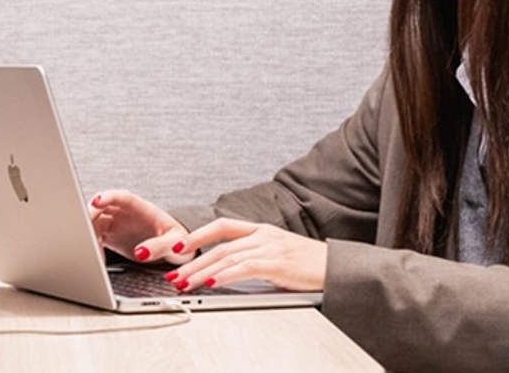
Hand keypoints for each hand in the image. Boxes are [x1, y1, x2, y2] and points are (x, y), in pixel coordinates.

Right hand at [88, 190, 193, 264]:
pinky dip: (91, 244)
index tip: (96, 201)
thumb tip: (142, 252)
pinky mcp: (110, 234)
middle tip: (85, 232)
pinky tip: (97, 256)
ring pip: (94, 220)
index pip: (123, 197)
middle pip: (102, 207)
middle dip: (90, 216)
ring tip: (93, 250)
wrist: (173, 249)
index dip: (109, 196)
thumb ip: (159, 246)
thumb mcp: (174, 243)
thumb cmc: (176, 241)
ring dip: (89, 232)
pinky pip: (94, 234)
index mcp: (142, 208)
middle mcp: (126, 212)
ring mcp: (116, 222)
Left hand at [168, 218, 325, 292]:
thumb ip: (252, 259)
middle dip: (190, 258)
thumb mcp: (277, 256)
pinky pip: (244, 267)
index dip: (196, 235)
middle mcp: (262, 235)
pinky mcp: (277, 263)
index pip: (221, 227)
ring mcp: (270, 247)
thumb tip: (223, 273)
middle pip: (217, 244)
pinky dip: (225, 275)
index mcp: (261, 231)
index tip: (175, 246)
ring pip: (226, 256)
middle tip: (170, 271)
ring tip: (183, 282)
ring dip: (201, 271)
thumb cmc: (309, 265)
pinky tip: (211, 283)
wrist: (338, 268)